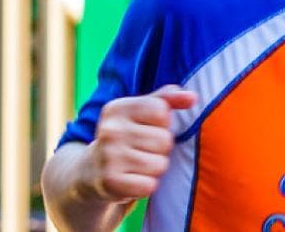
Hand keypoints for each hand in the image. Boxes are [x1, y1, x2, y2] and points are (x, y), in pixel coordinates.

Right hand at [84, 86, 196, 202]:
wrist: (92, 171)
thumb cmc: (127, 137)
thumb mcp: (141, 112)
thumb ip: (167, 99)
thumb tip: (192, 98)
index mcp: (117, 108)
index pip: (162, 111)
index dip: (162, 124)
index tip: (145, 129)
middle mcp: (110, 130)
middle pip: (164, 140)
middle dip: (159, 149)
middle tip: (140, 151)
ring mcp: (108, 156)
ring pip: (160, 164)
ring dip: (154, 168)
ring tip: (136, 165)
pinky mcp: (110, 182)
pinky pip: (150, 185)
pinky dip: (145, 186)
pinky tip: (131, 180)